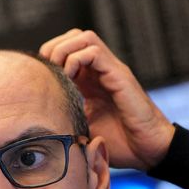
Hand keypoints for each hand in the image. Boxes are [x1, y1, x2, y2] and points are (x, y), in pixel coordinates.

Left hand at [40, 29, 174, 170]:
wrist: (149, 152)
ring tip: (60, 75)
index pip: (65, 50)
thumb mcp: (83, 129)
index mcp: (91, 81)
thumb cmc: (120, 145)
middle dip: (53, 49)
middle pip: (73, 36)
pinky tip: (72, 82)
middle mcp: (101, 71)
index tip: (43, 81)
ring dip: (63, 52)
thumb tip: (39, 120)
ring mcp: (111, 70)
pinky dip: (76, 61)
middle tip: (49, 75)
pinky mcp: (120, 76)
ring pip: (83, 37)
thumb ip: (66, 117)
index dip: (48, 59)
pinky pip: (94, 52)